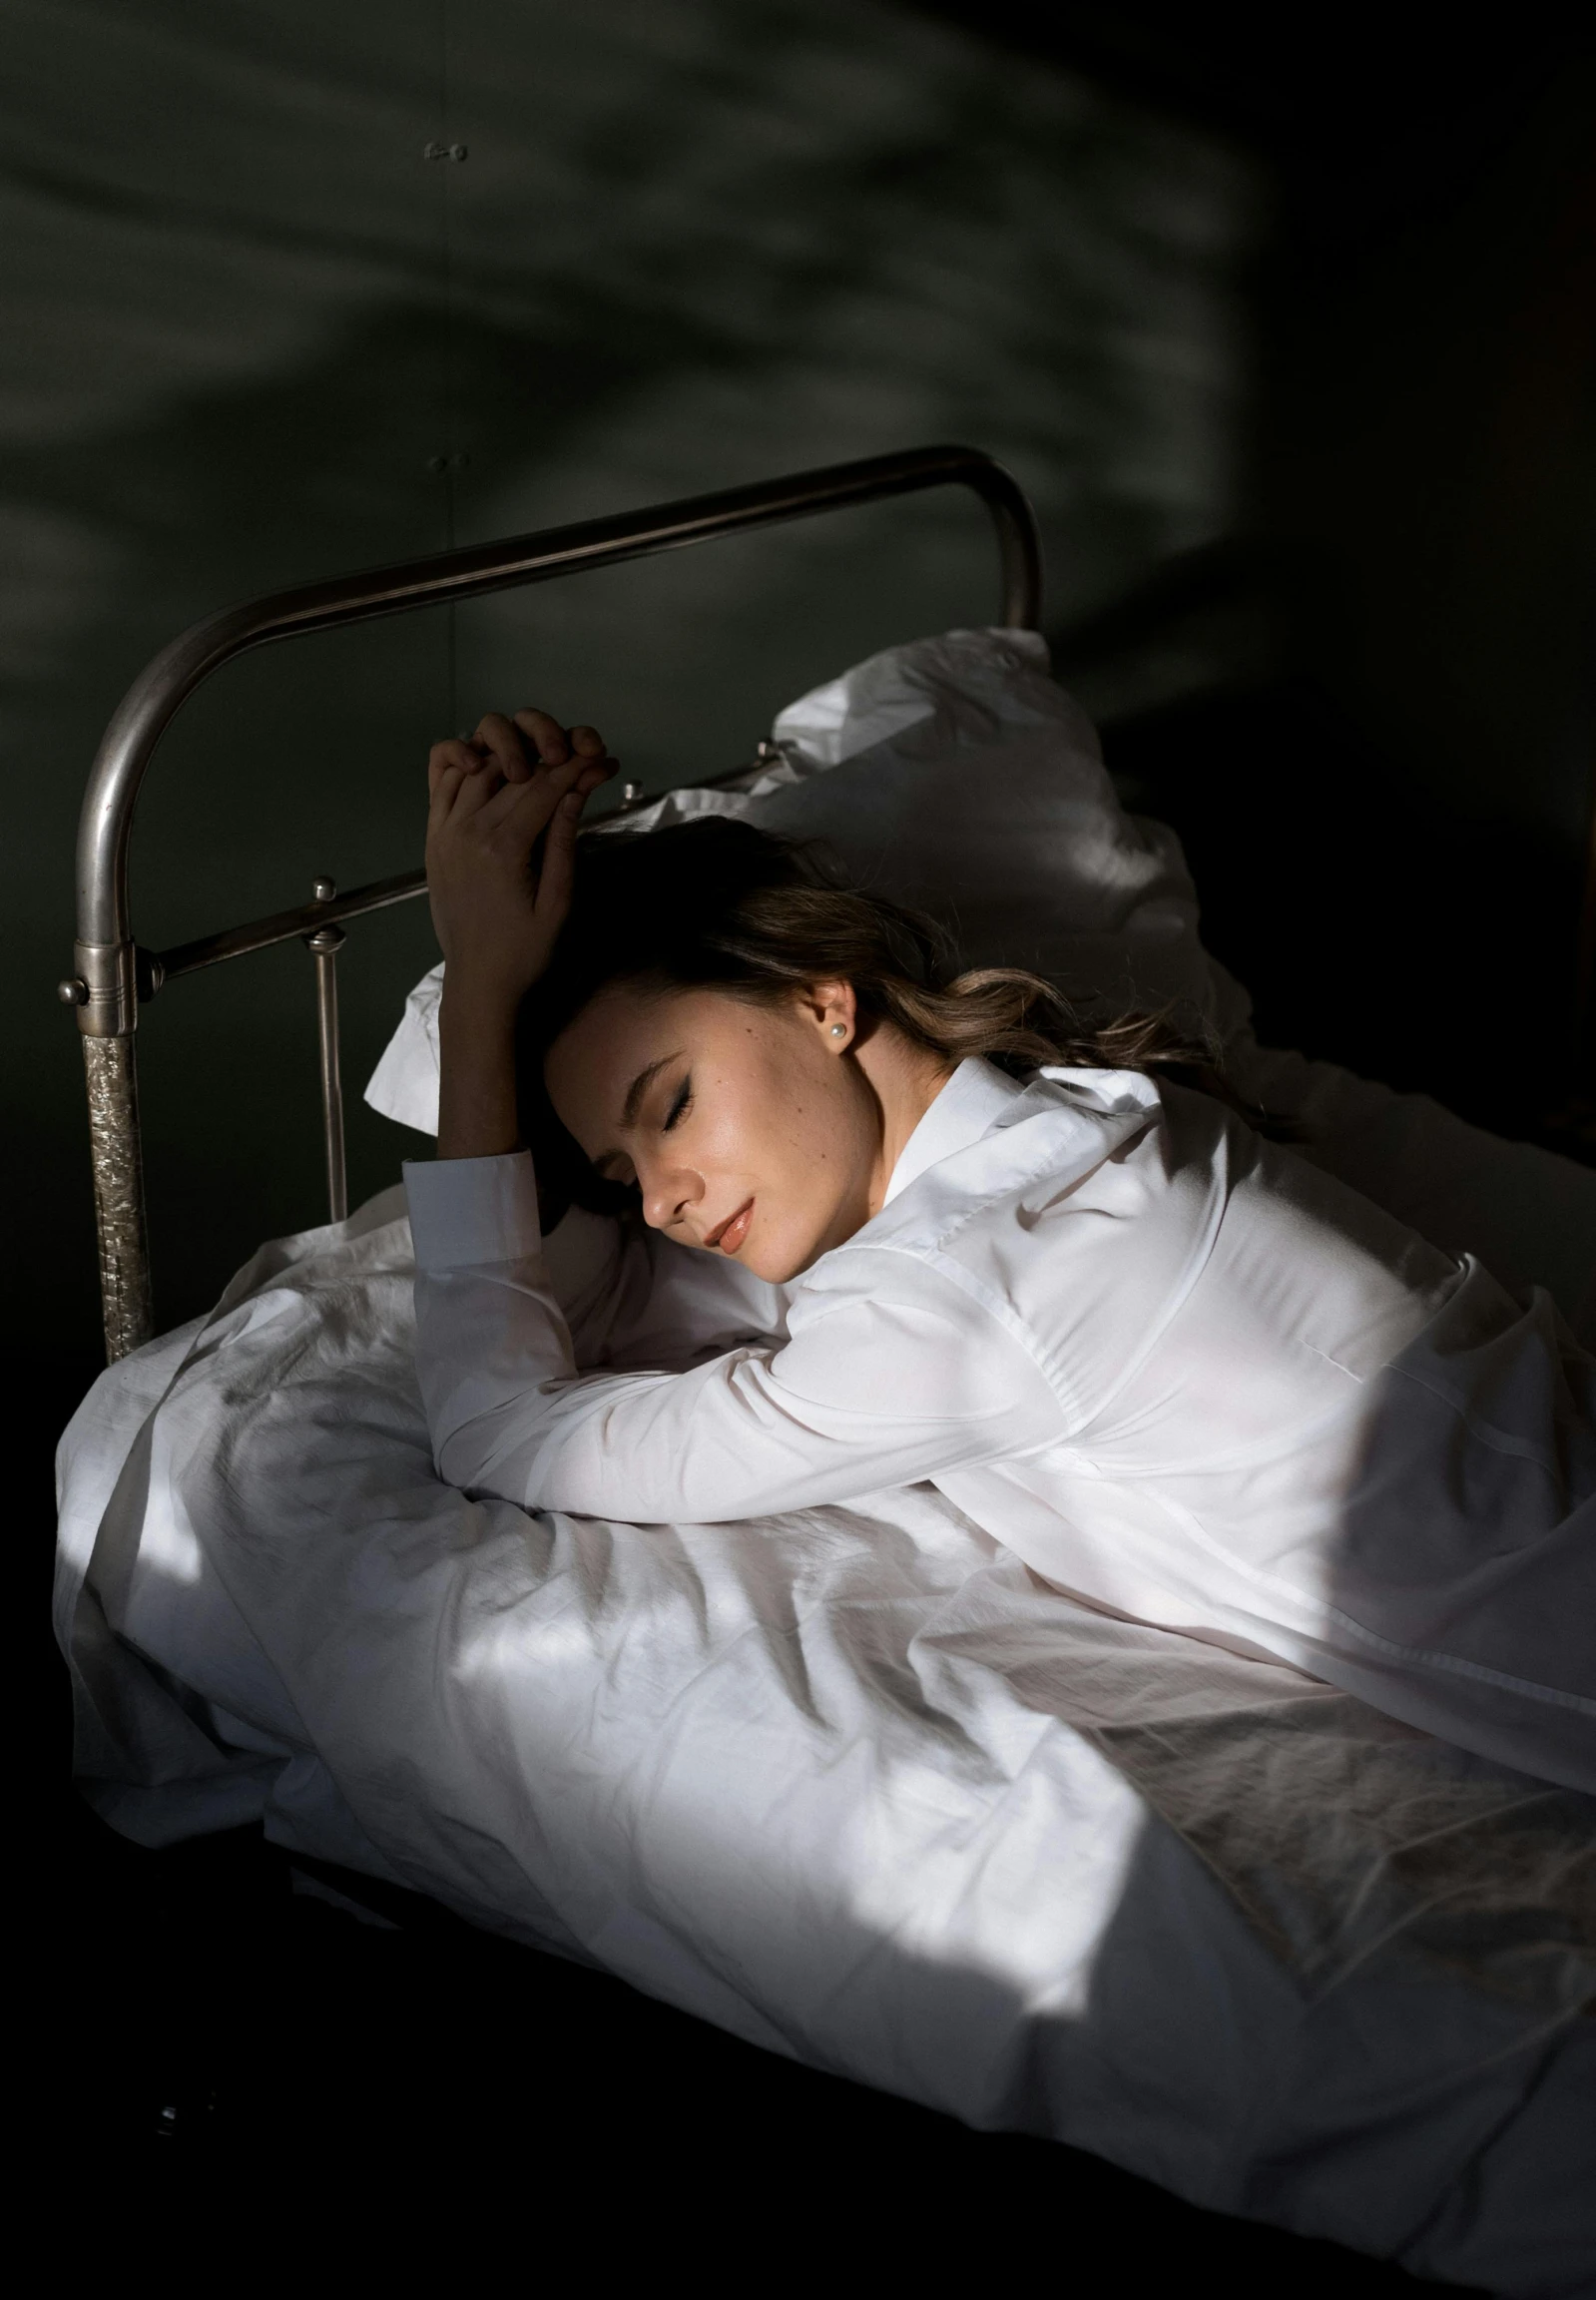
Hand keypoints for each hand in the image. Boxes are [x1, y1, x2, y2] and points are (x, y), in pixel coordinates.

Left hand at [426, 708, 616, 1010]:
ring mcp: (445, 832)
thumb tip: (576, 789)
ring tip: (546, 759)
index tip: (602, 760)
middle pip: (516, 772)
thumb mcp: (558, 901)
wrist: (477, 979)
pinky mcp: (433, 837)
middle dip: (555, 758)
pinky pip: (444, 783)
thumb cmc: (525, 950)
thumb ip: (563, 840)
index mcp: (503, 849)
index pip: (545, 787)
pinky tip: (496, 766)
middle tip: (586, 756)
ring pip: (480, 768)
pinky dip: (468, 765)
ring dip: (514, 755)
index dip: (578, 768)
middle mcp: (468, 831)